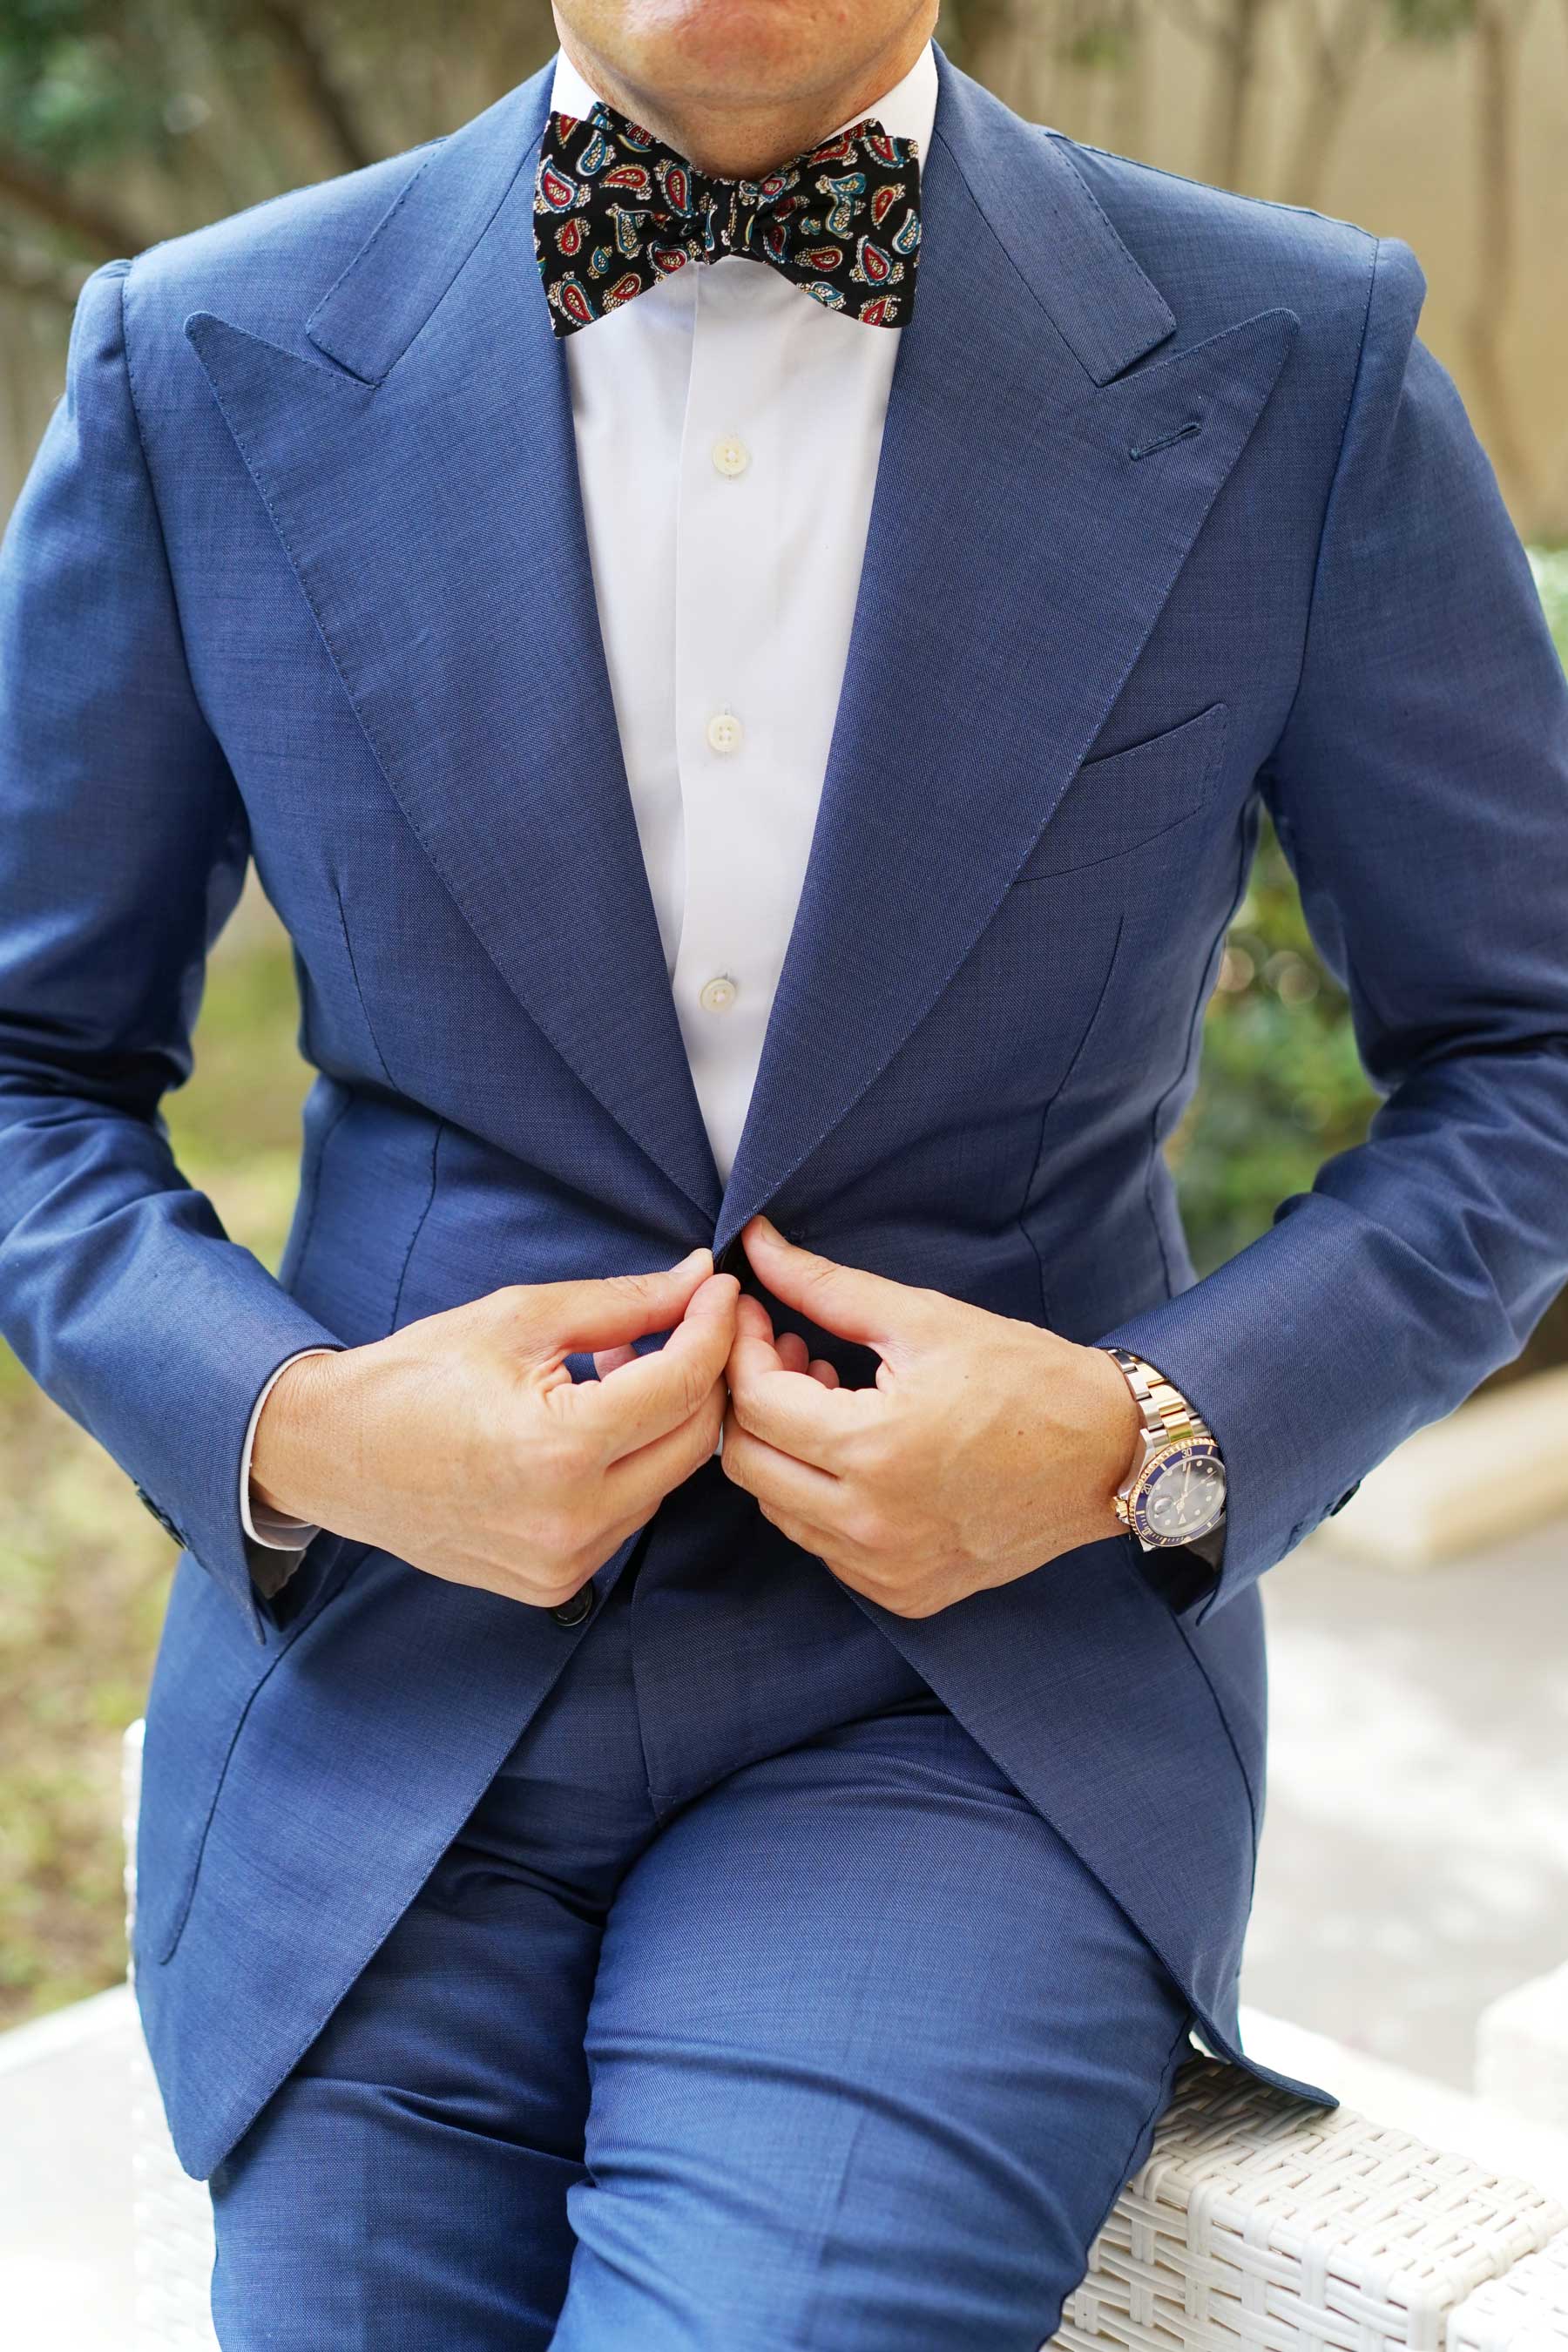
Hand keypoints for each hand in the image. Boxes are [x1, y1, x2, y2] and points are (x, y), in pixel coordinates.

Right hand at [251, 1250, 737, 1609]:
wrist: (332, 1455)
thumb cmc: (415, 1375)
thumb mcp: (519, 1318)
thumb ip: (622, 1302)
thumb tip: (698, 1280)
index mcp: (561, 1448)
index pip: (682, 1382)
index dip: (713, 1326)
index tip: (720, 1288)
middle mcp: (573, 1520)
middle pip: (694, 1439)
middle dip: (702, 1374)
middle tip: (682, 1322)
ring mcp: (565, 1562)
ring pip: (667, 1480)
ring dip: (663, 1420)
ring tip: (615, 1367)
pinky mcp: (556, 1583)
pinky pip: (629, 1515)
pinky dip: (630, 1464)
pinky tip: (592, 1422)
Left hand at [719, 1216, 1140, 1618]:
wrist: (1110, 1454)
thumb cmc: (1026, 1377)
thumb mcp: (923, 1319)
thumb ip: (825, 1286)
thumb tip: (756, 1244)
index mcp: (875, 1450)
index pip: (756, 1403)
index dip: (743, 1348)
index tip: (759, 1315)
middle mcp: (873, 1525)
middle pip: (749, 1464)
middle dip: (752, 1399)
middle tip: (788, 1352)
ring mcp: (888, 1569)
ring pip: (779, 1509)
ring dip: (784, 1448)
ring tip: (830, 1397)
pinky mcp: (905, 1593)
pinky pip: (824, 1545)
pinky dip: (819, 1496)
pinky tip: (857, 1452)